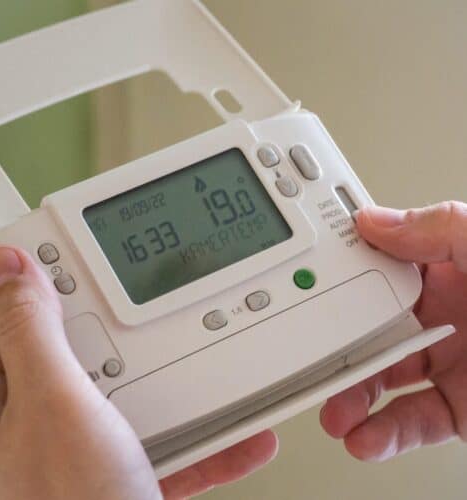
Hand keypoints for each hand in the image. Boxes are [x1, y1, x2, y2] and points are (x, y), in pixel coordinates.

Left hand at [0, 247, 276, 499]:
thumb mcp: (52, 409)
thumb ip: (30, 334)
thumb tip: (11, 266)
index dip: (16, 263)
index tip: (57, 237)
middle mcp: (22, 414)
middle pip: (57, 334)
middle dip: (100, 312)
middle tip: (140, 292)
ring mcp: (71, 439)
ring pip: (117, 380)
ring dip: (162, 369)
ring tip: (197, 354)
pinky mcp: (112, 464)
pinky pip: (155, 432)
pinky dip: (195, 430)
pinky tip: (236, 426)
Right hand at [321, 202, 466, 460]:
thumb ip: (437, 227)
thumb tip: (372, 220)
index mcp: (443, 269)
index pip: (375, 271)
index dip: (340, 281)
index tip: (310, 291)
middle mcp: (439, 315)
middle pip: (369, 331)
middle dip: (338, 350)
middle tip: (316, 361)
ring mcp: (446, 362)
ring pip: (381, 381)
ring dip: (351, 399)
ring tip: (334, 412)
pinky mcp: (458, 408)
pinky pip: (411, 421)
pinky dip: (384, 433)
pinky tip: (364, 437)